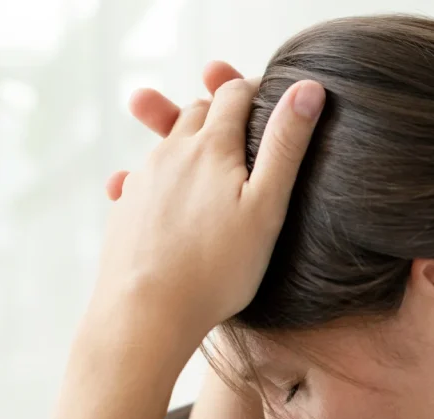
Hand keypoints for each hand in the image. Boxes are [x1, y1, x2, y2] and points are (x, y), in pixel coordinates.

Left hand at [94, 68, 325, 336]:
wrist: (145, 315)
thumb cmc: (218, 268)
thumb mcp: (267, 206)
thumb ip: (286, 145)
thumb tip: (308, 89)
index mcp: (211, 146)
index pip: (235, 94)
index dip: (257, 89)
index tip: (274, 97)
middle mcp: (171, 152)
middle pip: (198, 112)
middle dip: (222, 109)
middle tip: (245, 123)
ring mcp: (143, 179)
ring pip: (169, 143)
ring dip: (191, 140)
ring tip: (211, 157)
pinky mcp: (125, 209)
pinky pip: (143, 178)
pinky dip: (163, 175)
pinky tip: (169, 196)